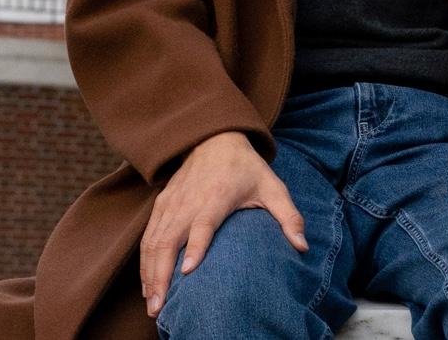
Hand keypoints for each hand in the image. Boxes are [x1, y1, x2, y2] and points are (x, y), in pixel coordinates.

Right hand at [139, 130, 306, 317]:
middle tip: (159, 308)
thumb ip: (288, 217)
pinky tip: (146, 284)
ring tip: (152, 304)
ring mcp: (173, 203)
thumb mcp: (273, 187)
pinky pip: (148, 236)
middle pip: (169, 240)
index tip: (187, 273)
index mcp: (218, 197)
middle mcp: (190, 201)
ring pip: (154, 242)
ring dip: (149, 274)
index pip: (204, 225)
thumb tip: (303, 246)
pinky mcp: (162, 203)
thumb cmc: (247, 168)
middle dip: (161, 275)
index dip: (196, 248)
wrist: (216, 138)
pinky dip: (144, 261)